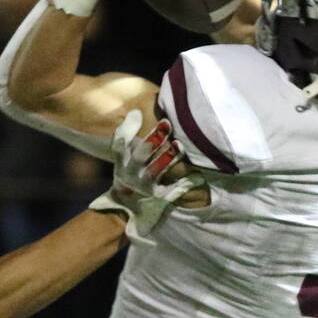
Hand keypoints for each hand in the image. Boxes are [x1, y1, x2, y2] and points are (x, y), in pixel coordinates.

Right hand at [92, 111, 209, 240]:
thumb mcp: (125, 154)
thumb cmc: (132, 169)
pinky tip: (197, 177)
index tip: (137, 113)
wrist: (130, 205)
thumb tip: (136, 112)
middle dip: (153, 140)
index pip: (120, 145)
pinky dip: (185, 183)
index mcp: (122, 162)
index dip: (127, 130)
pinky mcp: (159, 196)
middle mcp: (131, 174)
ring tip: (179, 145)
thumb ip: (128, 132)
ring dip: (167, 158)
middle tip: (166, 124)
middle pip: (140, 156)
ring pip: (155, 171)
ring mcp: (145, 186)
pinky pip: (172, 189)